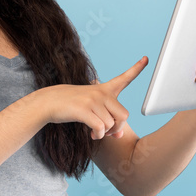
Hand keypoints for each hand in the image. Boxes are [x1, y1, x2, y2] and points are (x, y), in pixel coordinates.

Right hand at [31, 56, 148, 139]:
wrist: (48, 102)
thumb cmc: (72, 105)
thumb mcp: (92, 109)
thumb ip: (108, 119)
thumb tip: (120, 136)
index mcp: (104, 89)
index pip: (124, 78)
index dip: (137, 69)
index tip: (146, 58)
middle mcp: (101, 93)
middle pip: (124, 115)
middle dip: (118, 128)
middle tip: (109, 132)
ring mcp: (92, 100)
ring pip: (111, 125)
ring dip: (105, 133)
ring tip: (96, 132)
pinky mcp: (84, 110)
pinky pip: (100, 128)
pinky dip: (98, 135)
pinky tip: (92, 135)